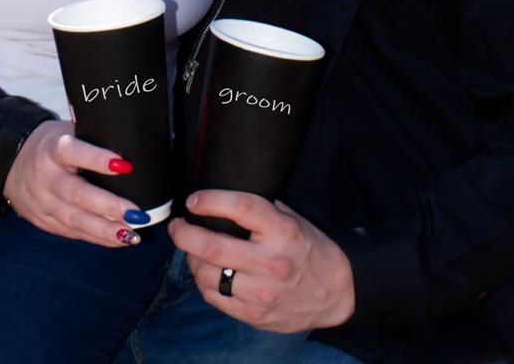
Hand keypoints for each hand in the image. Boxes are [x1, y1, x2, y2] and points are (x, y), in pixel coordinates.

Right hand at [2, 120, 146, 247]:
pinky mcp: (43, 221)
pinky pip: (72, 232)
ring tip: (132, 234)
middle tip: (136, 213)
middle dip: (108, 206)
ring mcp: (42, 203)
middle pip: (77, 194)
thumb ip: (91, 138)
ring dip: (106, 230)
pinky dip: (97, 237)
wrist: (9, 162)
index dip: (97, 159)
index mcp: (52, 149)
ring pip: (75, 219)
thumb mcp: (65, 132)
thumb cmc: (50, 145)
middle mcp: (45, 177)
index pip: (73, 151)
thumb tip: (131, 144)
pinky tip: (119, 239)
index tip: (124, 165)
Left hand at [170, 191, 354, 331]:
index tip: (193, 200)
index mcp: (283, 231)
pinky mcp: (254, 315)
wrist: (335, 294)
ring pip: (208, 274)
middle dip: (185, 233)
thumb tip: (224, 199)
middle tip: (178, 226)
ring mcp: (261, 292)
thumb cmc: (311, 250)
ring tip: (190, 249)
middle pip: (213, 246)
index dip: (211, 200)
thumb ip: (263, 210)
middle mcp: (271, 262)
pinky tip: (204, 271)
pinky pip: (215, 298)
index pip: (241, 208)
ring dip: (190, 259)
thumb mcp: (294, 220)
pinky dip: (202, 283)